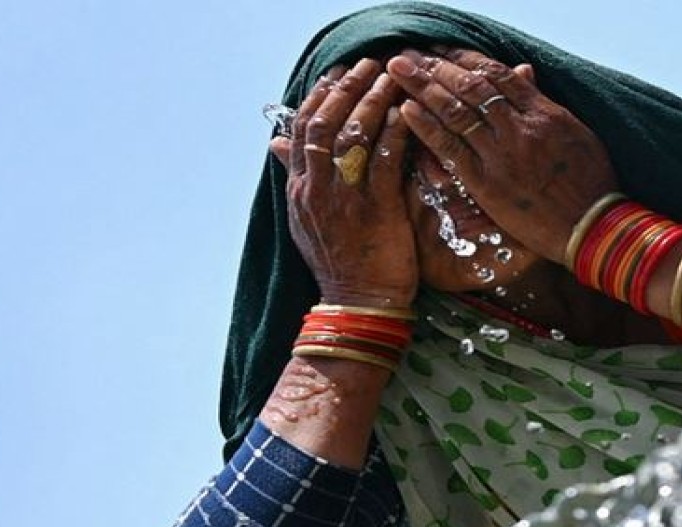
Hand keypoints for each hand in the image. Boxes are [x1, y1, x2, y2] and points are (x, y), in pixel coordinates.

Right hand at [270, 59, 416, 306]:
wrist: (358, 306)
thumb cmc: (341, 263)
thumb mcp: (305, 219)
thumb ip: (296, 177)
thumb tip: (276, 142)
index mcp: (300, 191)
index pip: (302, 131)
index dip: (320, 97)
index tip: (337, 74)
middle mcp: (316, 191)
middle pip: (323, 124)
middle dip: (345, 89)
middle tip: (367, 64)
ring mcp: (344, 200)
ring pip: (351, 136)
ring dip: (371, 100)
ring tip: (389, 77)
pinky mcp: (376, 211)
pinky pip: (382, 161)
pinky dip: (393, 132)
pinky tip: (405, 113)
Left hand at [386, 48, 618, 266]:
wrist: (592, 227)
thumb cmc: (592, 184)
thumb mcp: (577, 134)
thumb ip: (544, 103)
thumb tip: (524, 71)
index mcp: (544, 113)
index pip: (498, 75)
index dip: (466, 59)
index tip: (443, 52)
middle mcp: (520, 127)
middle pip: (470, 86)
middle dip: (437, 66)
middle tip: (410, 55)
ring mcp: (502, 154)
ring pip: (456, 111)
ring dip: (423, 87)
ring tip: (399, 70)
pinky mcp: (487, 182)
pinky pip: (451, 148)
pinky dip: (427, 127)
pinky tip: (407, 110)